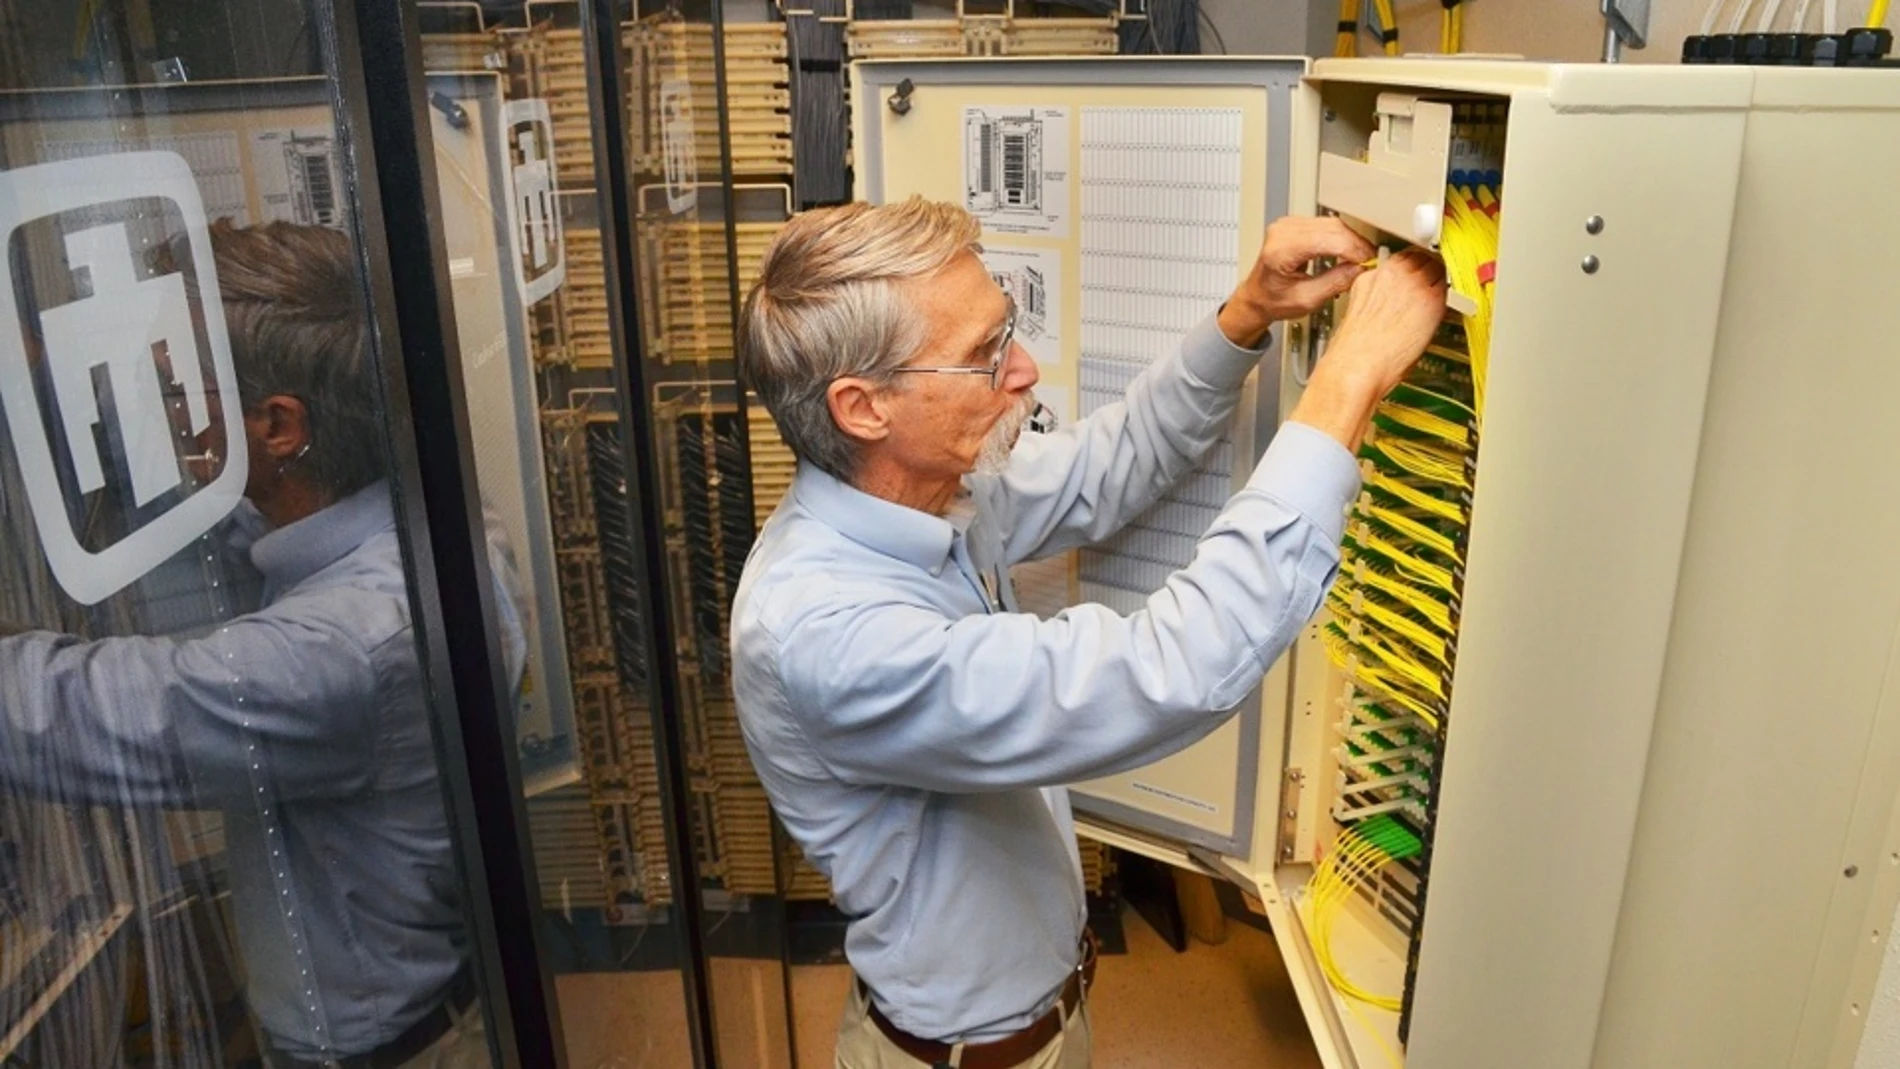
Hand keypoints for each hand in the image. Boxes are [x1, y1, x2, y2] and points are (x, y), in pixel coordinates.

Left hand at [1219, 217, 1377, 345]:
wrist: (1257, 297)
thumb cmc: (1273, 301)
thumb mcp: (1307, 300)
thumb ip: (1335, 282)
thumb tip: (1360, 269)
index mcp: (1281, 250)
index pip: (1329, 240)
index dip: (1354, 251)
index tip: (1368, 263)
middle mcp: (1283, 231)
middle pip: (1333, 228)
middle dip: (1356, 245)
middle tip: (1369, 263)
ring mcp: (1288, 225)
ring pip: (1333, 223)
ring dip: (1351, 240)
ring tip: (1360, 260)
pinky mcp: (1295, 224)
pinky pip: (1326, 224)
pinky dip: (1342, 237)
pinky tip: (1348, 252)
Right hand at [1286, 249, 1447, 452]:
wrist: (1357, 366)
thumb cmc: (1356, 351)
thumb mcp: (1361, 312)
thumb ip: (1378, 296)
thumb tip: (1396, 300)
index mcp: (1370, 277)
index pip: (1399, 258)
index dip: (1410, 269)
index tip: (1413, 278)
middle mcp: (1392, 275)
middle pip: (1420, 258)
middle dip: (1426, 270)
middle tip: (1429, 285)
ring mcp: (1413, 284)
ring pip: (1437, 269)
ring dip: (1439, 280)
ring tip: (1438, 296)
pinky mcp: (1431, 300)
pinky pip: (1448, 288)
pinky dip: (1449, 296)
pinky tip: (1444, 310)